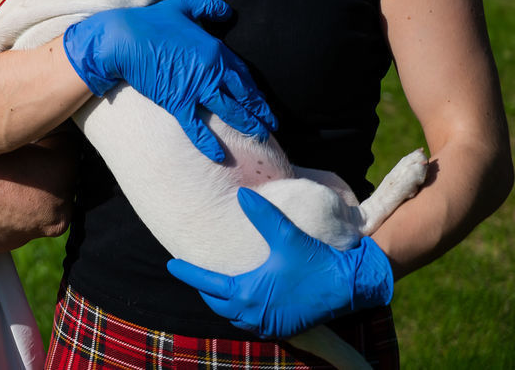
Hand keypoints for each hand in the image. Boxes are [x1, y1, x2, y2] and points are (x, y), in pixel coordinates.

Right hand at [62, 0, 276, 160]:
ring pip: (229, 111)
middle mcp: (211, 71)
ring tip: (259, 136)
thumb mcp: (183, 7)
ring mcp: (196, 89)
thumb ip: (208, 7)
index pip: (241, 73)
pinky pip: (197, 127)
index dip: (253, 89)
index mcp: (215, 50)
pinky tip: (220, 155)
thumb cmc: (150, 21)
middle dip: (259, 110)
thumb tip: (228, 10)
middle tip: (271, 122)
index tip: (261, 100)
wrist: (124, 39)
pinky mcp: (178, 103)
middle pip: (242, 95)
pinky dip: (209, 142)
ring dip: (247, 125)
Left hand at [166, 188, 394, 337]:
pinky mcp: (283, 329)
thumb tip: (242, 194)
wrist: (351, 286)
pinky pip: (251, 323)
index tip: (172, 264)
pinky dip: (241, 312)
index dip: (188, 273)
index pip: (207, 284)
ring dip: (223, 302)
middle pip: (217, 303)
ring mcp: (269, 325)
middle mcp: (254, 314)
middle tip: (194, 273)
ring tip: (216, 285)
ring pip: (233, 316)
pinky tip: (244, 298)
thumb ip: (261, 214)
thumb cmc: (316, 261)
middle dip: (204, 289)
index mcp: (248, 292)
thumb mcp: (286, 235)